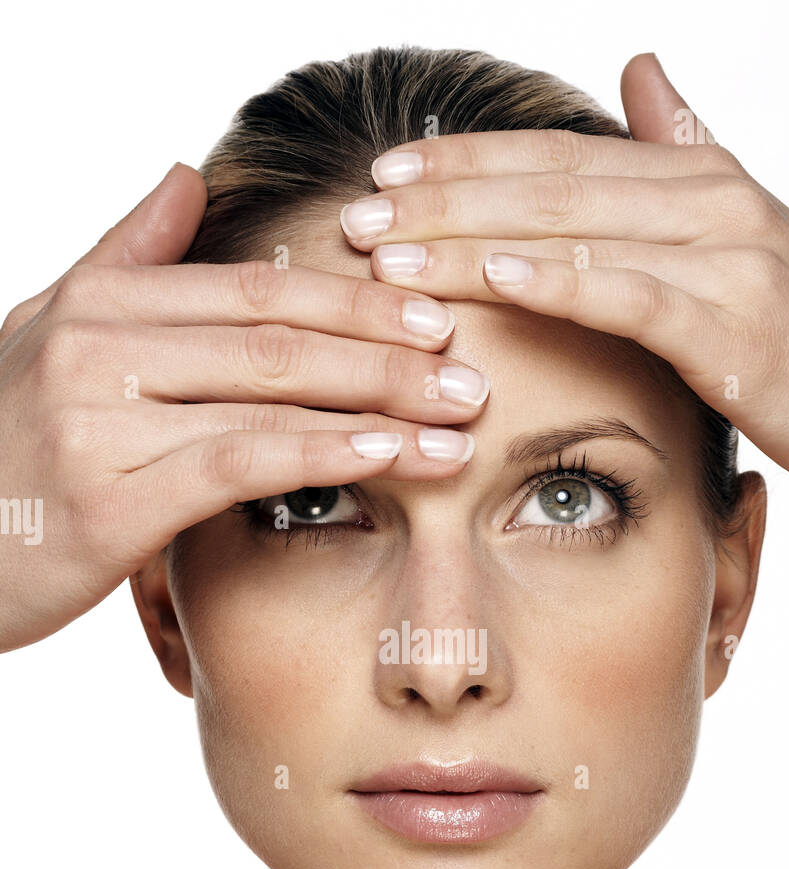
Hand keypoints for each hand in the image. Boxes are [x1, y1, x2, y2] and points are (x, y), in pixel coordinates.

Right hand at [0, 164, 485, 652]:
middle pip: (278, 334)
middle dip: (388, 350)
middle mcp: (98, 345)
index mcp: (101, 299)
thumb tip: (189, 178)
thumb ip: (127, 258)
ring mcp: (98, 420)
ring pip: (269, 393)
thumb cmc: (4, 445)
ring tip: (456, 423)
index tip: (436, 311)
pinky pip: (237, 463)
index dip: (355, 296)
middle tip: (471, 370)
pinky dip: (321, 454)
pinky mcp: (106, 500)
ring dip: (378, 406)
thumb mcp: (51, 334)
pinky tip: (386, 455)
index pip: (256, 286)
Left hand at [339, 53, 788, 502]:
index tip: (388, 173)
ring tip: (388, 253)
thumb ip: (685, 149)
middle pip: (548, 187)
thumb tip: (643, 70)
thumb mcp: (746, 230)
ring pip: (573, 235)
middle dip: (443, 200)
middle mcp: (708, 200)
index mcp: (698, 177)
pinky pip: (629, 296)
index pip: (560, 157)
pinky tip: (491, 279)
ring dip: (469, 240)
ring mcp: (724, 258)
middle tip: (357, 215)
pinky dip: (558, 282)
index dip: (468, 161)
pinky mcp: (733, 326)